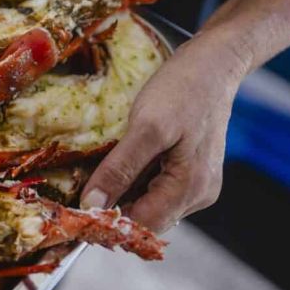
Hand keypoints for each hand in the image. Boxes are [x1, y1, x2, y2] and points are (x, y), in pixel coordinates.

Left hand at [80, 29, 248, 231]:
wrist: (213, 63)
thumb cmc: (182, 90)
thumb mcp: (146, 127)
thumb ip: (120, 169)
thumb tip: (93, 204)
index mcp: (191, 188)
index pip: (142, 226)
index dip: (108, 220)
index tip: (76, 206)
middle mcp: (198, 194)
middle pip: (146, 218)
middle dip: (115, 205)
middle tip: (84, 181)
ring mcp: (197, 184)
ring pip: (150, 203)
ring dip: (123, 191)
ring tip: (104, 164)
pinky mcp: (192, 171)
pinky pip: (157, 187)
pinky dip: (136, 178)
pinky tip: (123, 158)